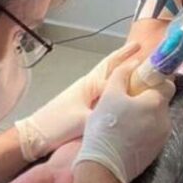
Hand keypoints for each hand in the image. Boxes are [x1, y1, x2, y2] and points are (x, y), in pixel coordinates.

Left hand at [15, 43, 140, 161]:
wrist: (36, 136)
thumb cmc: (58, 124)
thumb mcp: (83, 118)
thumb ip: (104, 111)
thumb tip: (124, 105)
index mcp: (89, 84)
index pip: (114, 71)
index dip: (129, 62)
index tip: (146, 57)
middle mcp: (89, 85)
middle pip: (110, 67)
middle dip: (124, 56)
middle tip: (139, 45)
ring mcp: (86, 94)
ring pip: (108, 78)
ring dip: (120, 70)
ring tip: (136, 66)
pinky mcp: (84, 105)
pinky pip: (105, 92)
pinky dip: (116, 87)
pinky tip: (124, 91)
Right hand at [73, 59, 174, 182]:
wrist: (104, 167)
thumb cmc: (106, 128)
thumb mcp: (109, 95)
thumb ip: (122, 74)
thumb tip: (134, 62)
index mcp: (156, 103)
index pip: (168, 83)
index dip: (157, 78)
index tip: (144, 78)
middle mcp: (165, 120)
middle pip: (161, 101)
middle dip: (148, 97)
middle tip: (128, 98)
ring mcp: (162, 137)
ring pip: (157, 118)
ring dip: (145, 114)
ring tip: (125, 116)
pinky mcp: (156, 151)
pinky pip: (153, 133)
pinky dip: (144, 129)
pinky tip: (127, 131)